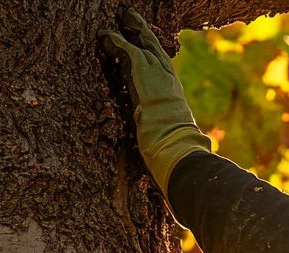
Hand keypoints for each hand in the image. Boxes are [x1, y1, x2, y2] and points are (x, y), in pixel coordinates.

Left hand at [100, 9, 210, 195]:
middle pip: (158, 55)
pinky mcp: (143, 76)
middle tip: (134, 22)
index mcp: (176, 105)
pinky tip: (105, 35)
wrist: (181, 156)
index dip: (156, 65)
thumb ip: (175, 161)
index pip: (165, 78)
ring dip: (132, 32)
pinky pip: (127, 52)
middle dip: (146, 38)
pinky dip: (116, 42)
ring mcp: (158, 80)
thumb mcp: (177, 159)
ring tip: (122, 18)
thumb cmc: (182, 165)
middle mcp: (170, 88)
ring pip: (144, 48)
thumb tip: (183, 199)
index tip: (147, 54)